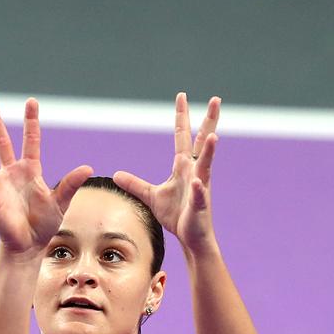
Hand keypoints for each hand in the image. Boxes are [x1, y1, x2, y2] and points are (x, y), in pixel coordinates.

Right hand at [0, 98, 92, 255]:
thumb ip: (70, 184)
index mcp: (29, 170)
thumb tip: (88, 168)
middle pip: (1, 143)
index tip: (31, 102)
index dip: (31, 122)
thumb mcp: (60, 202)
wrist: (30, 245)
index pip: (31, 141)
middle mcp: (11, 174)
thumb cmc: (44, 223)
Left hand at [113, 93, 220, 252]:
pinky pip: (199, 196)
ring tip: (214, 136)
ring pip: (206, 166)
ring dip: (210, 151)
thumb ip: (135, 184)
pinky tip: (197, 183)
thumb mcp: (151, 196)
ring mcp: (200, 188)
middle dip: (209, 121)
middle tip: (216, 100)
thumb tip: (117, 174)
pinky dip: (198, 190)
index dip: (182, 117)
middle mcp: (195, 172)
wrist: (190, 237)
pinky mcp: (199, 206)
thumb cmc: (176, 215)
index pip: (183, 136)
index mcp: (184, 167)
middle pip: (203, 143)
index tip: (181, 96)